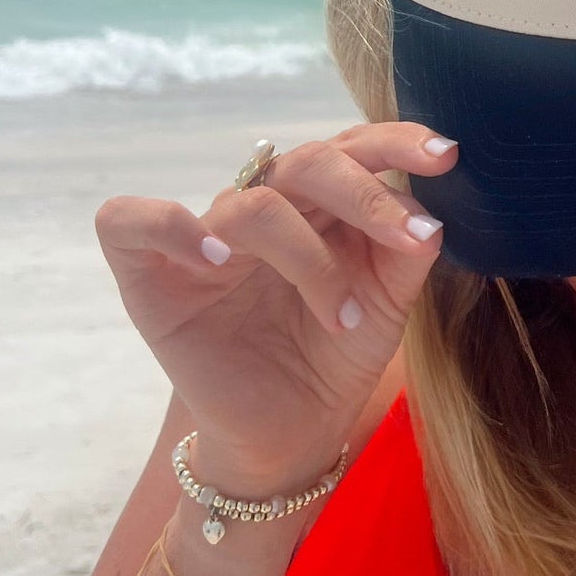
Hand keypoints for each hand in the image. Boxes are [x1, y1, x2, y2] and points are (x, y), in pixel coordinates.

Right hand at [95, 122, 457, 486]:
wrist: (292, 435)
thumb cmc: (335, 357)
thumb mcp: (387, 305)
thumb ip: (405, 252)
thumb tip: (428, 215)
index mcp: (319, 202)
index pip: (351, 147)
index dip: (395, 140)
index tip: (446, 156)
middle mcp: (264, 206)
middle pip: (308, 162)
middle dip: (366, 194)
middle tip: (410, 238)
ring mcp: (206, 236)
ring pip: (251, 204)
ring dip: (310, 260)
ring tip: (345, 318)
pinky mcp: (149, 275)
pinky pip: (129, 220)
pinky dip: (170, 226)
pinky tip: (214, 258)